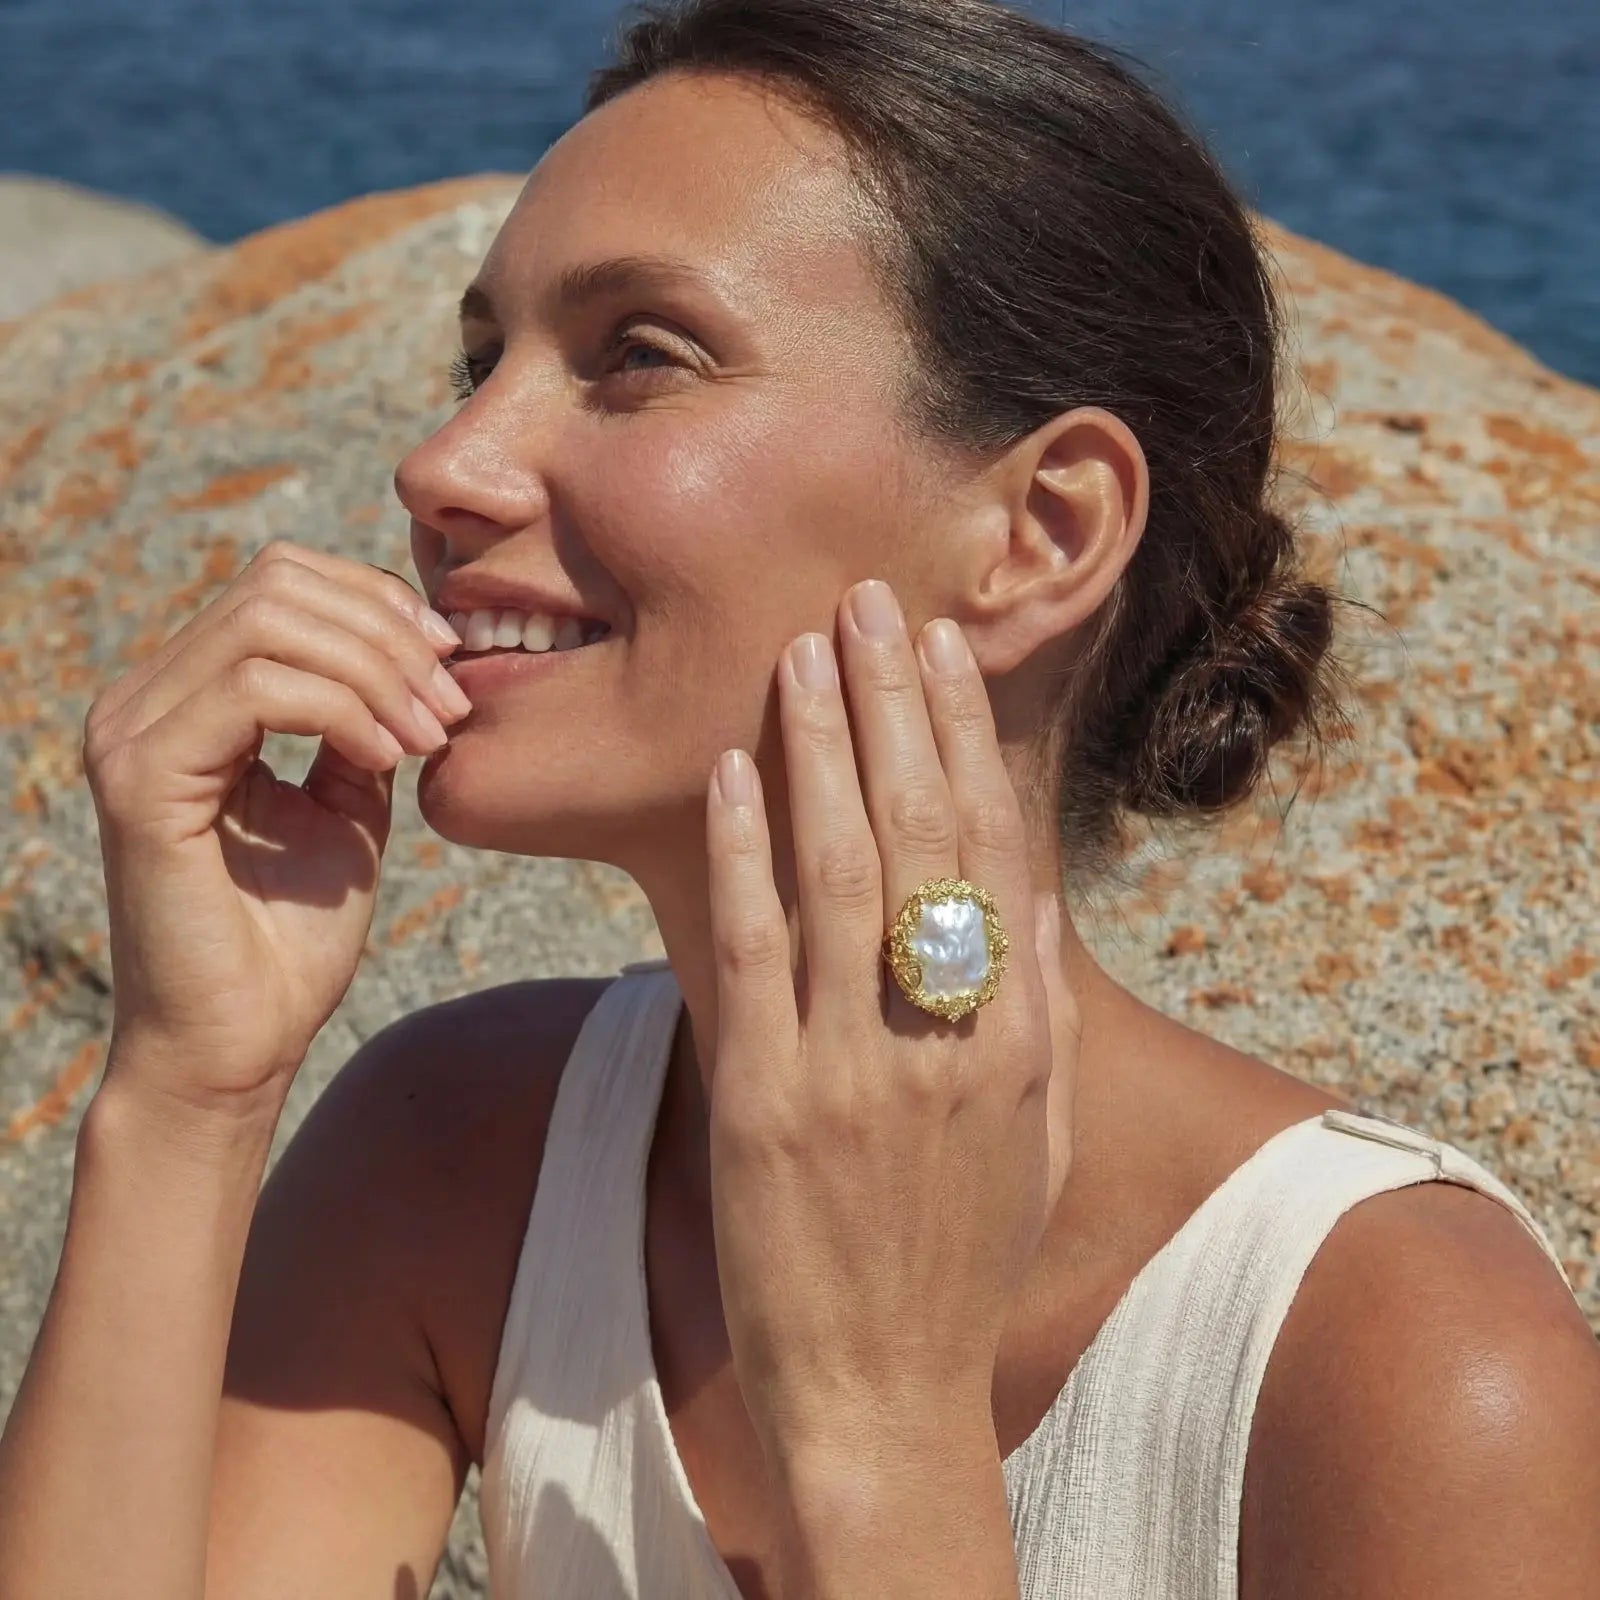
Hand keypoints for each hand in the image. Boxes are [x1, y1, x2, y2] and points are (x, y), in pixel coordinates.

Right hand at [82, 540, 468, 1120]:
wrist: (240, 1045)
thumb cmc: (290, 939)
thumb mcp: (346, 807)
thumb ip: (360, 725)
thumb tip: (411, 657)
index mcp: (187, 698)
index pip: (281, 583)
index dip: (379, 605)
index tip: (451, 666)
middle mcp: (143, 701)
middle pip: (277, 584)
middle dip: (386, 635)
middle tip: (449, 706)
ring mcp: (131, 733)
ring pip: (267, 623)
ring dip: (375, 672)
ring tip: (427, 738)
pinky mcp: (141, 778)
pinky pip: (251, 687)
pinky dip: (340, 709)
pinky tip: (385, 759)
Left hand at [703, 577, 1077, 1472]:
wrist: (884, 1390)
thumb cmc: (963, 1256)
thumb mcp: (1037, 1135)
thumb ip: (1042, 1010)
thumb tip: (1042, 893)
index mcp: (1018, 1036)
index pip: (996, 850)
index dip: (968, 738)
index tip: (943, 650)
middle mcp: (947, 1035)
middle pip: (923, 833)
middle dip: (896, 706)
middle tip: (870, 605)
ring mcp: (855, 1068)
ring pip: (841, 871)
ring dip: (822, 750)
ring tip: (806, 652)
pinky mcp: (767, 1105)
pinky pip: (756, 954)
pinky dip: (743, 855)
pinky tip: (732, 772)